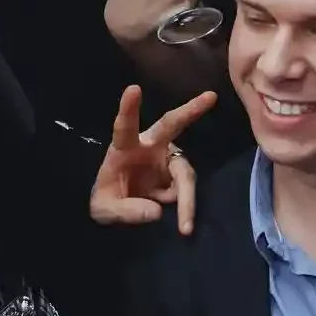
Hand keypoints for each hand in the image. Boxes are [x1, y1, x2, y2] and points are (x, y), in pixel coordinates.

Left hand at [89, 84, 215, 234]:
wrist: (117, 209)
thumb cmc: (105, 199)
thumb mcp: (104, 210)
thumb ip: (126, 211)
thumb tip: (156, 212)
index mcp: (123, 149)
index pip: (124, 127)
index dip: (128, 109)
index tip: (133, 89)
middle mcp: (148, 147)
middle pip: (171, 125)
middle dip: (191, 111)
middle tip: (211, 96)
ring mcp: (165, 159)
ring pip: (184, 172)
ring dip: (187, 198)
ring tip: (185, 226)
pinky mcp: (176, 174)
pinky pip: (186, 188)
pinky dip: (186, 206)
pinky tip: (181, 223)